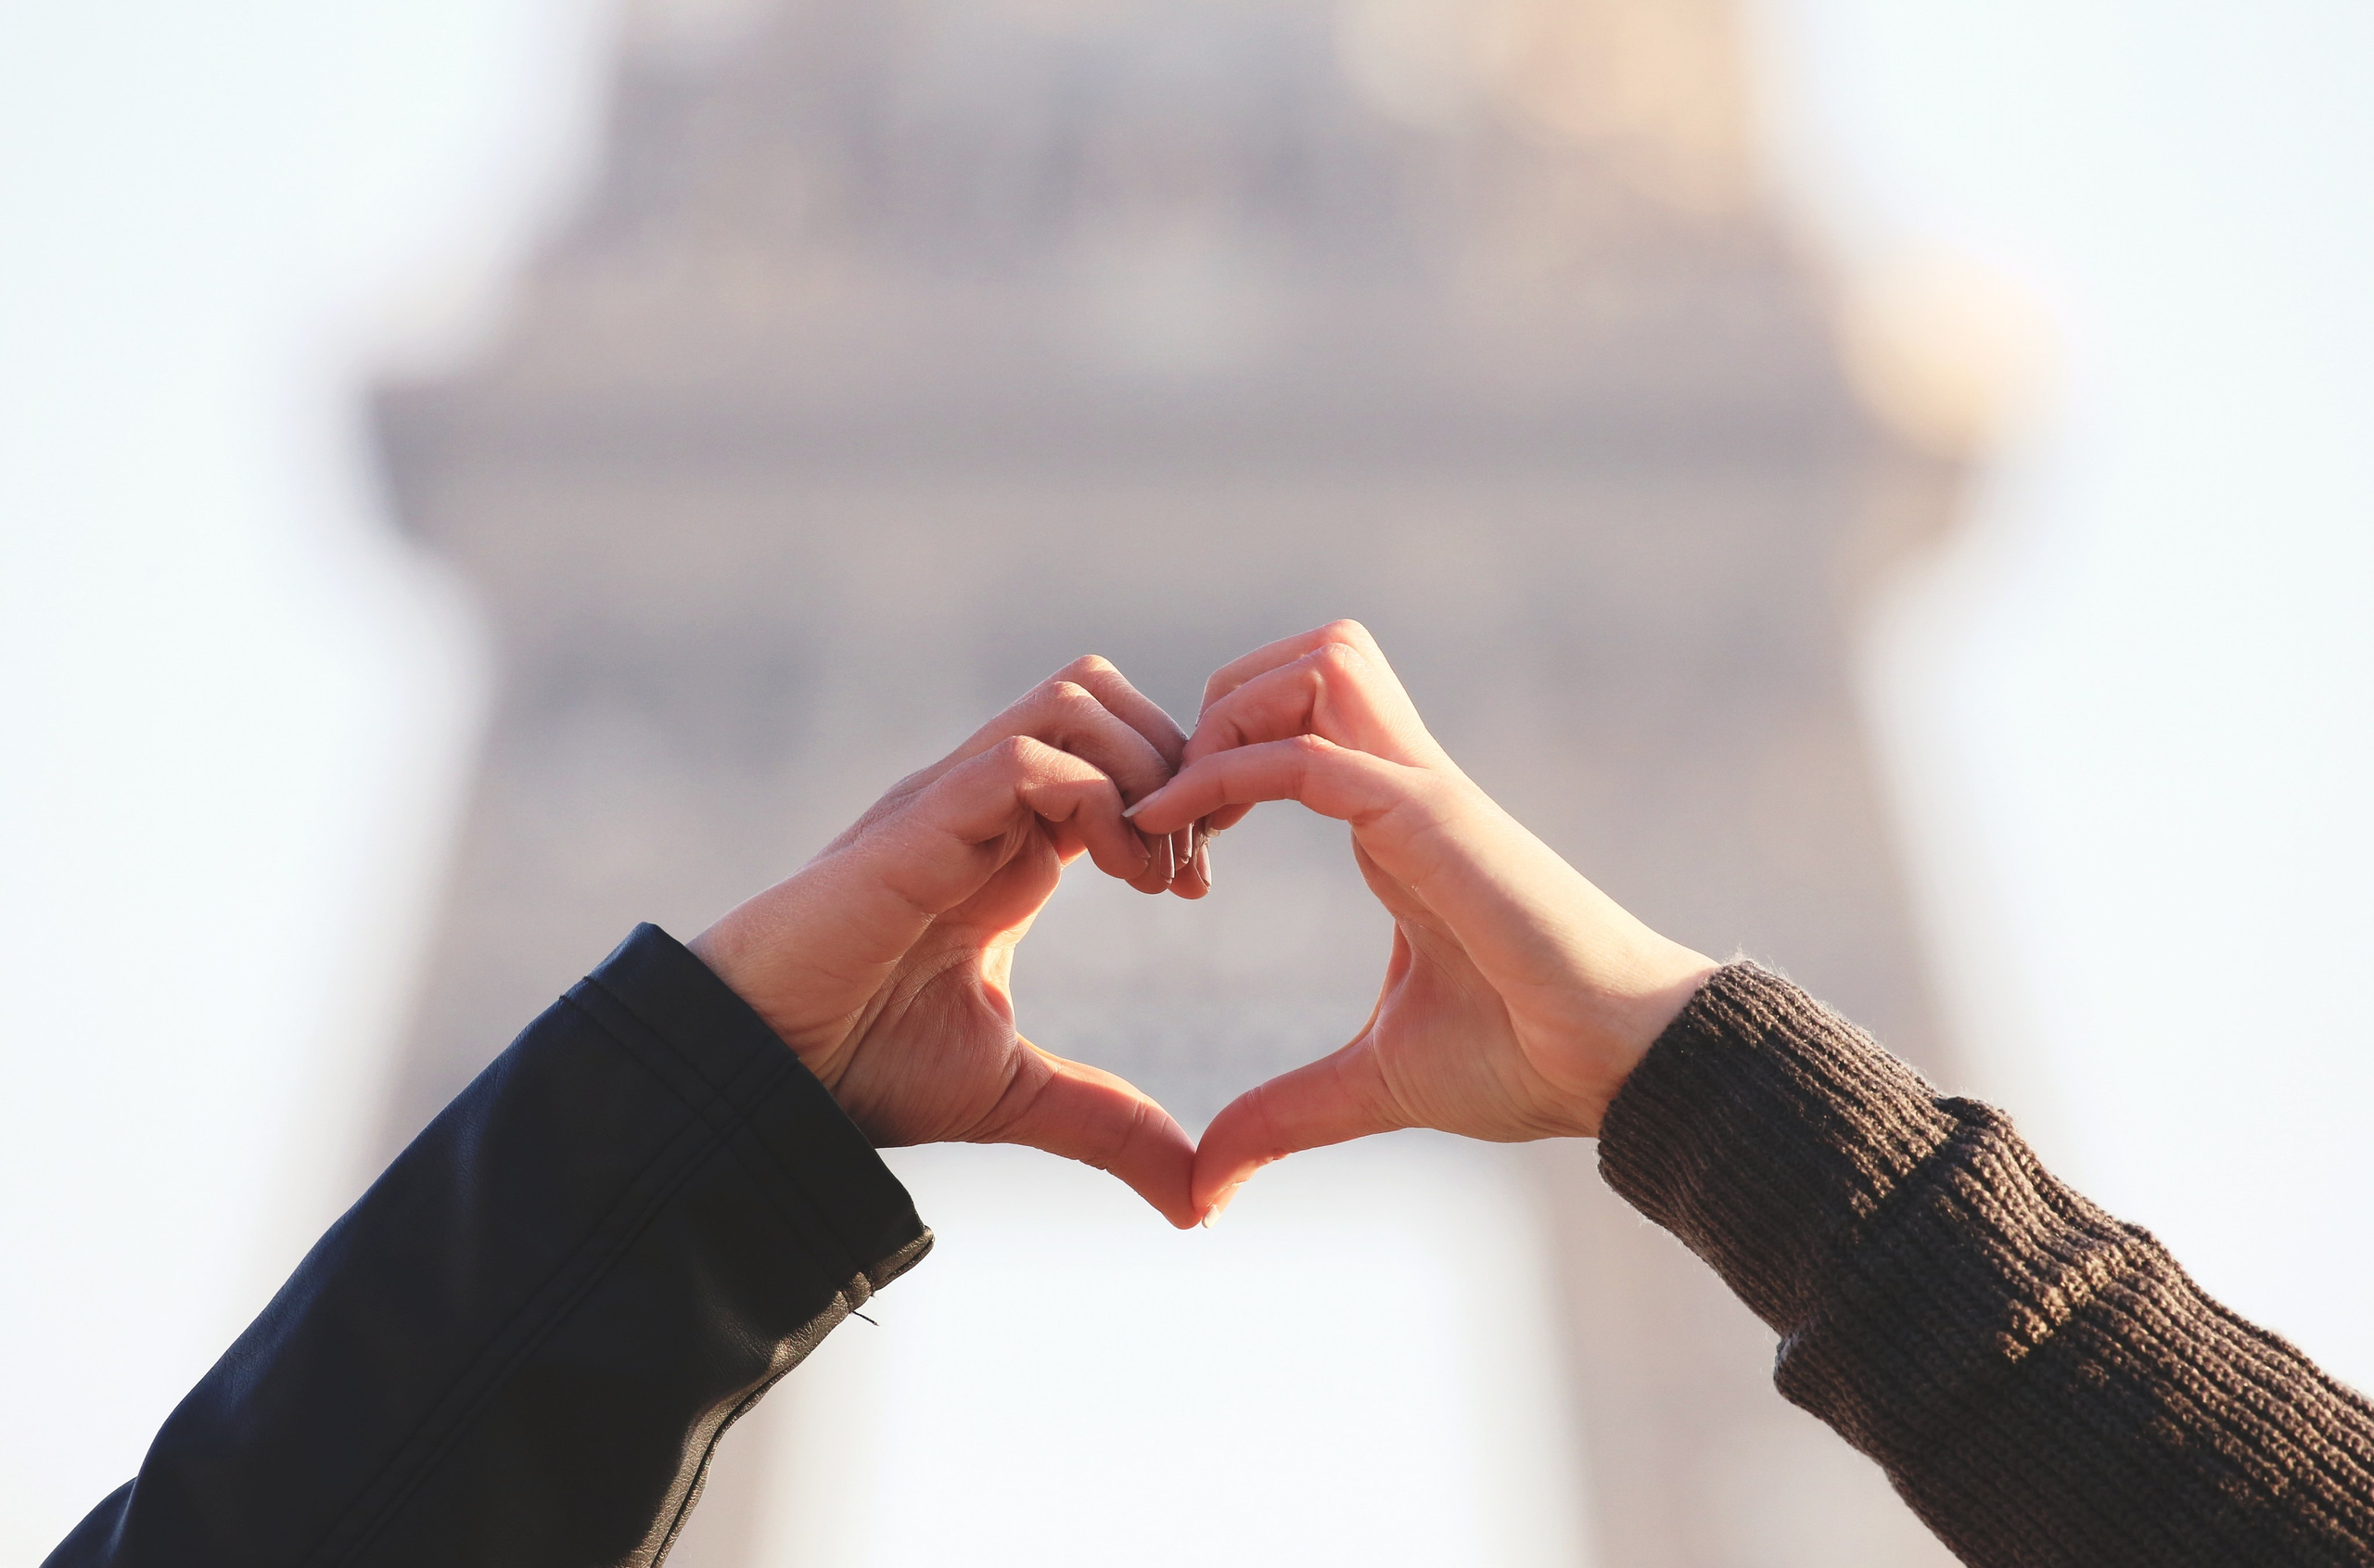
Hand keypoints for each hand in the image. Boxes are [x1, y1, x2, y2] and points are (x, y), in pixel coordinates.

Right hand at [689, 656, 1208, 1227]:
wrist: (755, 1079)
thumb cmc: (859, 1070)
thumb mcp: (1016, 1095)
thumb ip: (1110, 1126)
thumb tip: (1199, 1201)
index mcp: (1005, 846)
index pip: (1110, 753)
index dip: (1176, 798)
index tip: (1198, 886)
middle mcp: (980, 805)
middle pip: (1102, 695)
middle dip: (1175, 763)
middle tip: (1192, 867)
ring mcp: (949, 803)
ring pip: (1076, 700)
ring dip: (1144, 772)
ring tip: (1156, 875)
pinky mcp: (920, 824)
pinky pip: (1028, 757)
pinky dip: (1099, 798)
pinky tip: (1120, 876)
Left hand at [1126, 622, 1718, 1224]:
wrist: (1624, 1069)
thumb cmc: (1528, 1061)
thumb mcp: (1374, 1085)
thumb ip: (1285, 1115)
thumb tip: (1202, 1185)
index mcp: (1395, 823)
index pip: (1299, 720)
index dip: (1215, 762)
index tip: (1167, 857)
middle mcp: (1407, 788)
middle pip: (1303, 656)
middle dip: (1216, 709)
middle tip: (1168, 813)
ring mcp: (1424, 794)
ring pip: (1316, 664)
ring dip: (1228, 721)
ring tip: (1178, 815)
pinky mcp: (1433, 820)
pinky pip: (1313, 755)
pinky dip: (1232, 776)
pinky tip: (1181, 838)